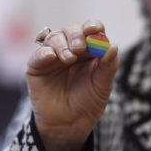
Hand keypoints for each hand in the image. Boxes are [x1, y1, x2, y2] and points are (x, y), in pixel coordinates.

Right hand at [26, 20, 118, 150]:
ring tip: (68, 58)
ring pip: (54, 38)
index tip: (95, 29)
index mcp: (89, 50)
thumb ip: (109, 66)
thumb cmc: (88, 103)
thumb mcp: (103, 85)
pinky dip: (44, 52)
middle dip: (76, 35)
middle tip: (80, 48)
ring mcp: (52, 56)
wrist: (69, 124)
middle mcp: (70, 49)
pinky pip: (38, 53)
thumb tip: (113, 46)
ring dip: (62, 44)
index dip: (92, 26)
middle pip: (71, 30)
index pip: (90, 30)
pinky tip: (51, 56)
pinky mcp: (36, 66)